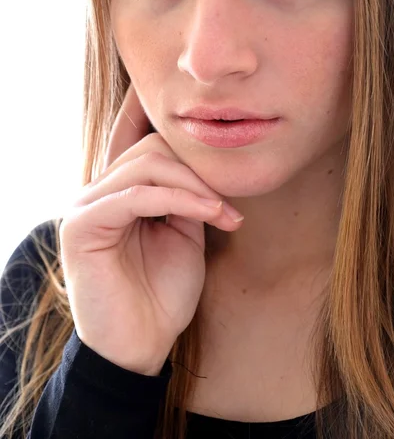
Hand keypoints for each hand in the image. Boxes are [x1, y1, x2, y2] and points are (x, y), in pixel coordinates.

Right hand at [60, 84, 242, 374]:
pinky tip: (209, 214)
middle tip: (229, 200)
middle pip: (151, 148)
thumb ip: (185, 195)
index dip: (169, 130)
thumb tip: (202, 165)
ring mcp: (84, 206)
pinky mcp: (81, 226)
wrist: (143, 345)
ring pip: (146, 165)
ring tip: (224, 213)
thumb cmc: (163, 293)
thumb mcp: (183, 233)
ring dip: (194, 185)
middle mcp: (97, 192)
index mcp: (118, 192)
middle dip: (197, 170)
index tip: (208, 134)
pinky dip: (179, 200)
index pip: (140, 139)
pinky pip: (137, 195)